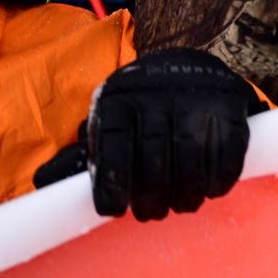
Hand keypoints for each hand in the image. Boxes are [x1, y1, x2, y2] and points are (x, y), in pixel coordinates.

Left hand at [84, 48, 260, 220]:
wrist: (189, 64)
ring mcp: (197, 95)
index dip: (113, 183)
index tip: (114, 210)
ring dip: (187, 193)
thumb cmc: (142, 105)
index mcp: (121, 96)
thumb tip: (48, 183)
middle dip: (152, 196)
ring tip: (181, 205)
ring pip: (191, 155)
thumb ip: (85, 152)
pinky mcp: (230, 102)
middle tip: (151, 213)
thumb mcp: (110, 118)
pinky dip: (219, 178)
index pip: (114, 143)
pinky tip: (210, 190)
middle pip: (154, 154)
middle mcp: (158, 91)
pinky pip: (228, 149)